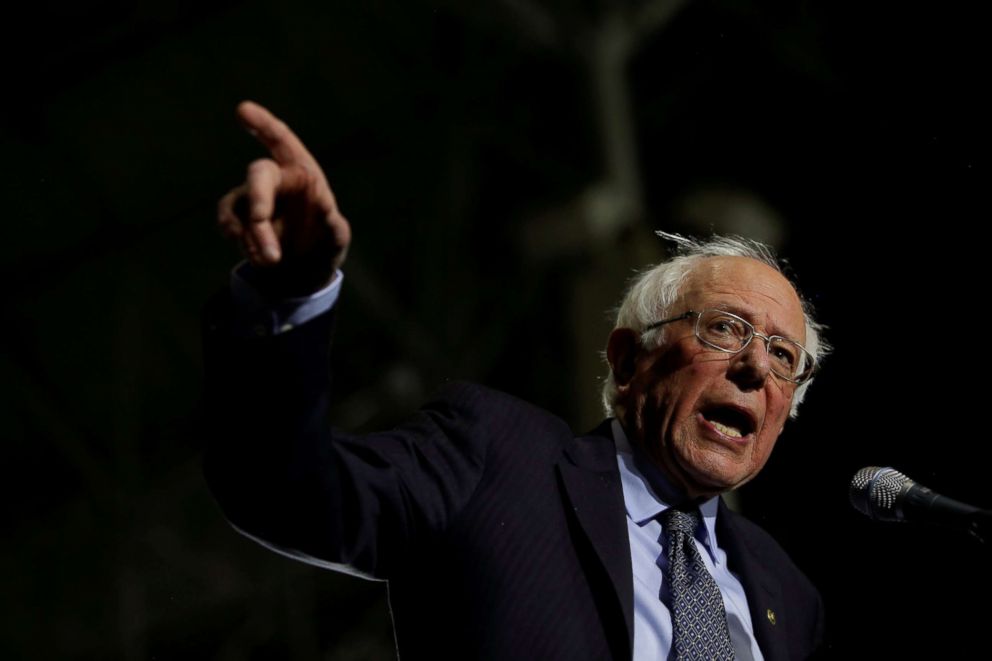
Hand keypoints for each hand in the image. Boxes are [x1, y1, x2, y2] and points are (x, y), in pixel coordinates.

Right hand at [217, 101, 350, 297]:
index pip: (282, 141)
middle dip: (259, 197)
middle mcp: (276, 178)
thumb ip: (335, 227)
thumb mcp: (336, 238)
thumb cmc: (324, 242)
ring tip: (273, 260)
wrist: (302, 269)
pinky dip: (239, 238)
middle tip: (260, 219)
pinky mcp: (237, 215)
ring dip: (254, 234)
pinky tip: (256, 256)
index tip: (242, 110)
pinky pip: (228, 221)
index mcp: (303, 173)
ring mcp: (253, 196)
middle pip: (259, 174)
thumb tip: (330, 215)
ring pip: (243, 207)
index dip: (263, 125)